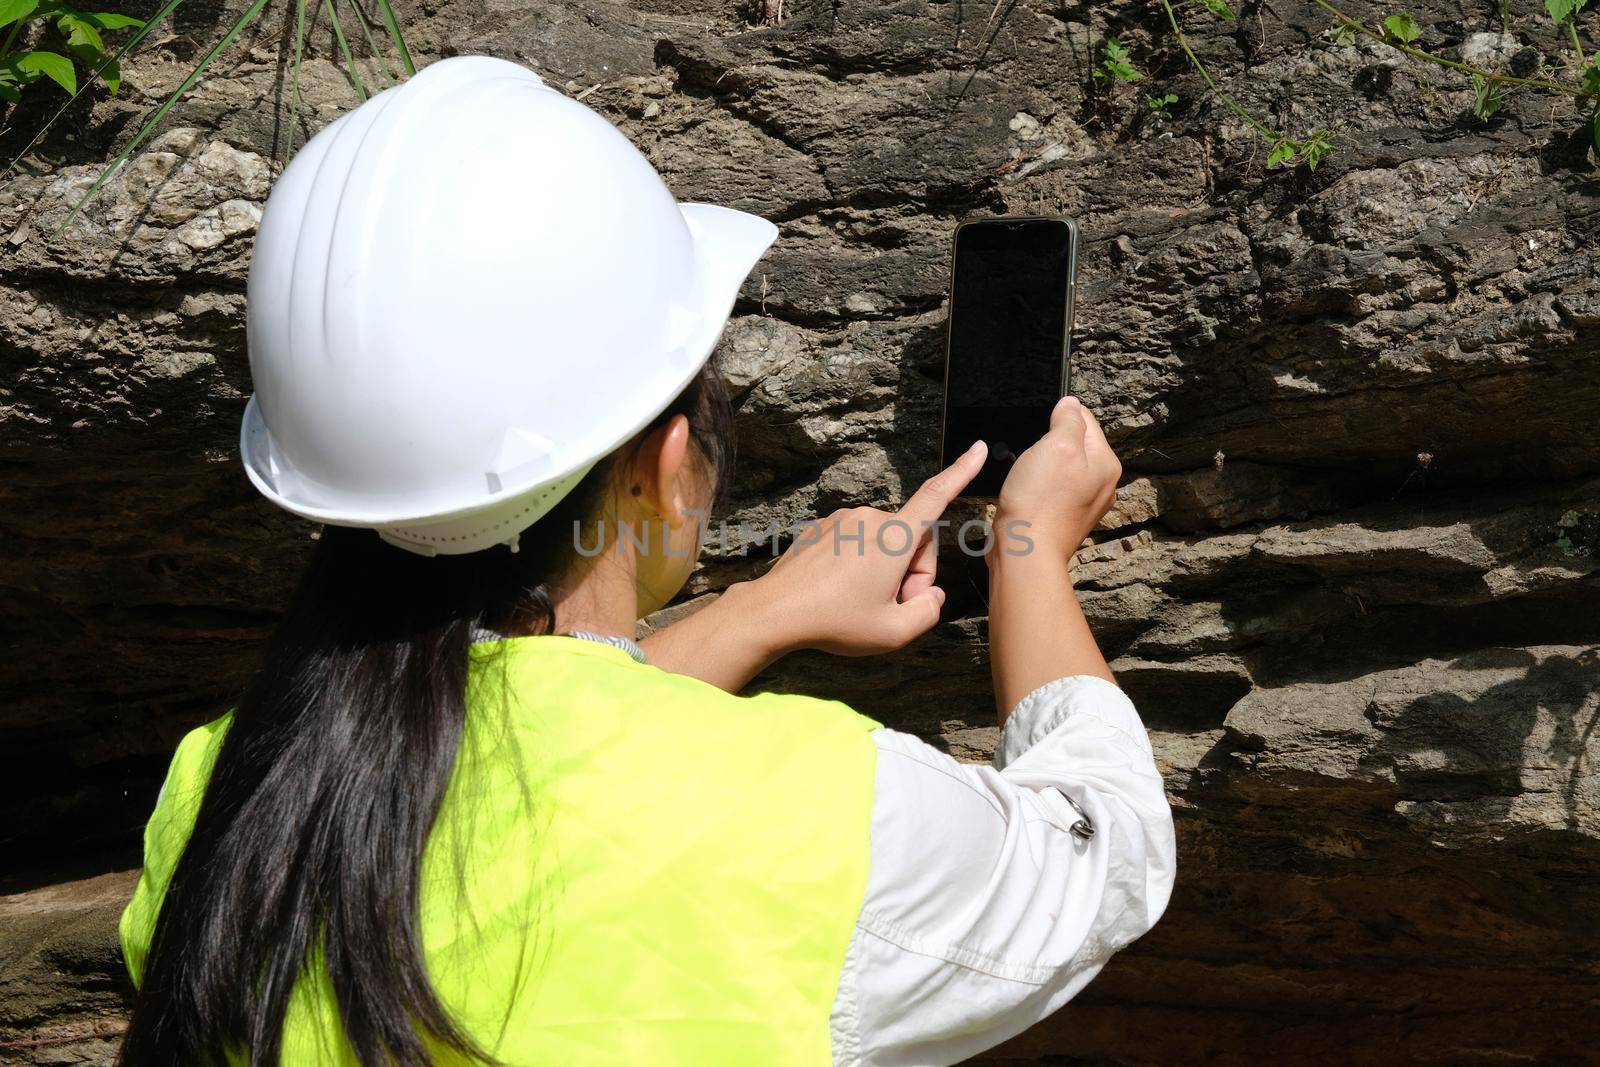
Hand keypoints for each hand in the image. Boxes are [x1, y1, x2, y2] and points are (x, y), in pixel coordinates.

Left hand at [746, 441, 988, 656]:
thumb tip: (931, 596)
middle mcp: (871, 519)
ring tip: (859, 603)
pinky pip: (857, 544)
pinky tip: (838, 592)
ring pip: (884, 545)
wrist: (775, 611)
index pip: (937, 497)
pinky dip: (858, 566)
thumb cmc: (835, 621)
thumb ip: (928, 613)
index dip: (963, 473)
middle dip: (911, 574)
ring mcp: (844, 520)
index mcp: (894, 537)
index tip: (980, 447)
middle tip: (889, 607)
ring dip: (884, 571)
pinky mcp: (824, 528)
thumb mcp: (894, 632)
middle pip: (913, 542)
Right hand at [994, 396, 1120, 560]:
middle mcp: (1101, 485)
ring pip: (1059, 468)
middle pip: (1073, 444)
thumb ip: (1068, 419)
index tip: (1041, 426)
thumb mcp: (1057, 444)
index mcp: (1106, 464)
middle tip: (1033, 455)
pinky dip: (1036, 486)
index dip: (1059, 416)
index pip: (1086, 420)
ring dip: (1040, 465)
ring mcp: (1082, 504)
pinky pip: (1050, 490)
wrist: (1025, 552)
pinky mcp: (1063, 518)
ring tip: (1027, 476)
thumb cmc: (1040, 501)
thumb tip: (1070, 403)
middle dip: (1048, 443)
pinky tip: (1025, 492)